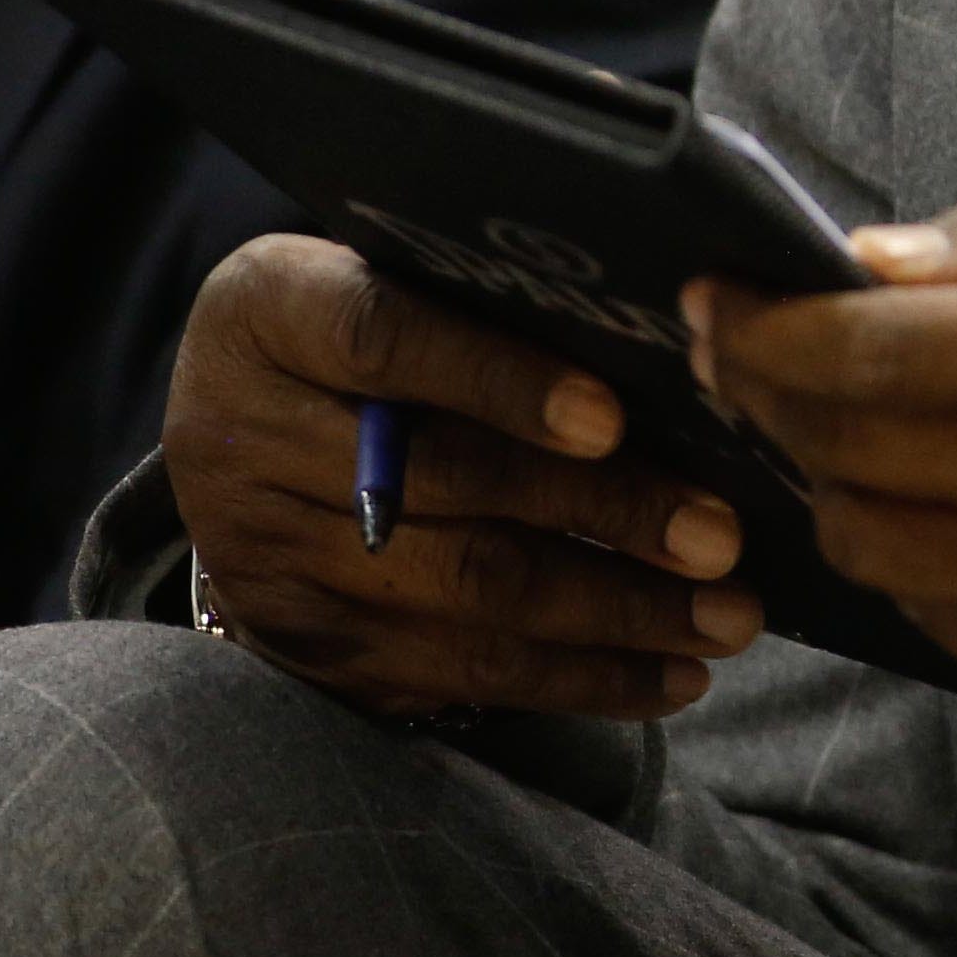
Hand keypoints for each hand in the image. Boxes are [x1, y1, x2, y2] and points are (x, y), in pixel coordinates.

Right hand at [165, 234, 760, 720]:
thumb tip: (678, 349)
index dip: (500, 382)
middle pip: (445, 482)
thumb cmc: (368, 326)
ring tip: (725, 618)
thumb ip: (494, 299)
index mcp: (269, 314)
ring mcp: (266, 556)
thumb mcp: (392, 277)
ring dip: (613, 614)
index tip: (612, 422)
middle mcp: (243, 436)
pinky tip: (668, 674)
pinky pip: (452, 673)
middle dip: (604, 516)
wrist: (231, 424)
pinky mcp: (305, 646)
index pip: (384, 339)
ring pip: (459, 593)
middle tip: (721, 539)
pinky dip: (575, 679)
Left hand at [692, 176, 956, 727]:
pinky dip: (916, 552)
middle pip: (841, 446)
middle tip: (751, 352)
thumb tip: (864, 258)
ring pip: (864, 540)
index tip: (720, 298)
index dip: (764, 327)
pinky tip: (956, 505)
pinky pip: (931, 611)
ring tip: (855, 432)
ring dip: (834, 479)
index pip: (868, 350)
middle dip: (768, 391)